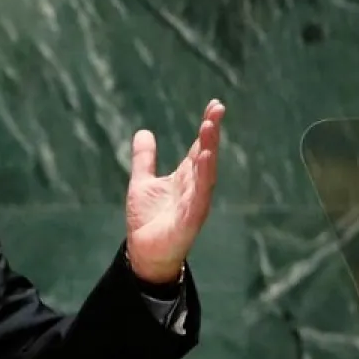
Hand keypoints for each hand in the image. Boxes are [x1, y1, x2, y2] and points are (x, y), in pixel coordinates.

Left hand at [125, 99, 224, 283]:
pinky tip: (205, 162)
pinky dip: (203, 180)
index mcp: (184, 177)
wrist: (144, 253)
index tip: (214, 105)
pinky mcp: (190, 220)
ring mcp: (194, 203)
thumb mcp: (142, 183)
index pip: (198, 147)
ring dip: (209, 151)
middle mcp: (193, 187)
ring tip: (209, 129)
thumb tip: (143, 132)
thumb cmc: (148, 220)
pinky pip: (199, 198)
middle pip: (205, 156)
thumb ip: (144, 159)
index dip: (206, 128)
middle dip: (211, 134)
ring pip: (206, 174)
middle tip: (216, 110)